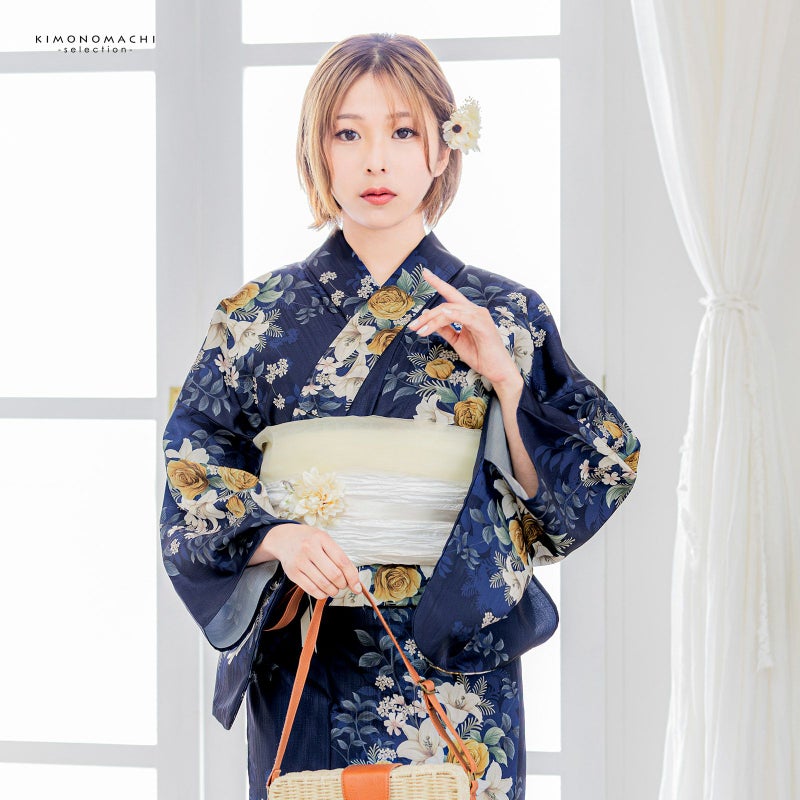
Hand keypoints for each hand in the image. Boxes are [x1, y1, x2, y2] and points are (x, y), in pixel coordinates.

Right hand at [252, 523, 361, 599]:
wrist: (284, 538)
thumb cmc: (309, 540)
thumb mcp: (325, 540)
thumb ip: (339, 557)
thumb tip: (354, 580)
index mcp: (322, 538)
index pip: (342, 561)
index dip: (352, 577)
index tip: (357, 587)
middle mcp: (310, 548)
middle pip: (334, 574)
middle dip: (343, 584)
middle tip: (343, 585)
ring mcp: (300, 561)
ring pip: (323, 584)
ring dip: (333, 591)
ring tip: (334, 588)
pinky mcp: (292, 573)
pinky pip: (311, 589)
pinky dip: (322, 594)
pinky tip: (324, 590)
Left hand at [408, 268, 522, 395]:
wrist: (497, 370)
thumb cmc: (480, 355)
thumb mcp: (457, 341)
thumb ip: (446, 329)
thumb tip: (429, 319)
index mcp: (469, 313)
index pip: (451, 295)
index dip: (438, 283)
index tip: (425, 273)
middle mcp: (475, 311)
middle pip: (446, 304)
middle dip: (427, 315)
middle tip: (413, 326)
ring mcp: (480, 317)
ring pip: (450, 311)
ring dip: (432, 321)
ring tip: (420, 331)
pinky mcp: (483, 326)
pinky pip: (463, 317)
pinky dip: (451, 316)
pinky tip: (442, 316)